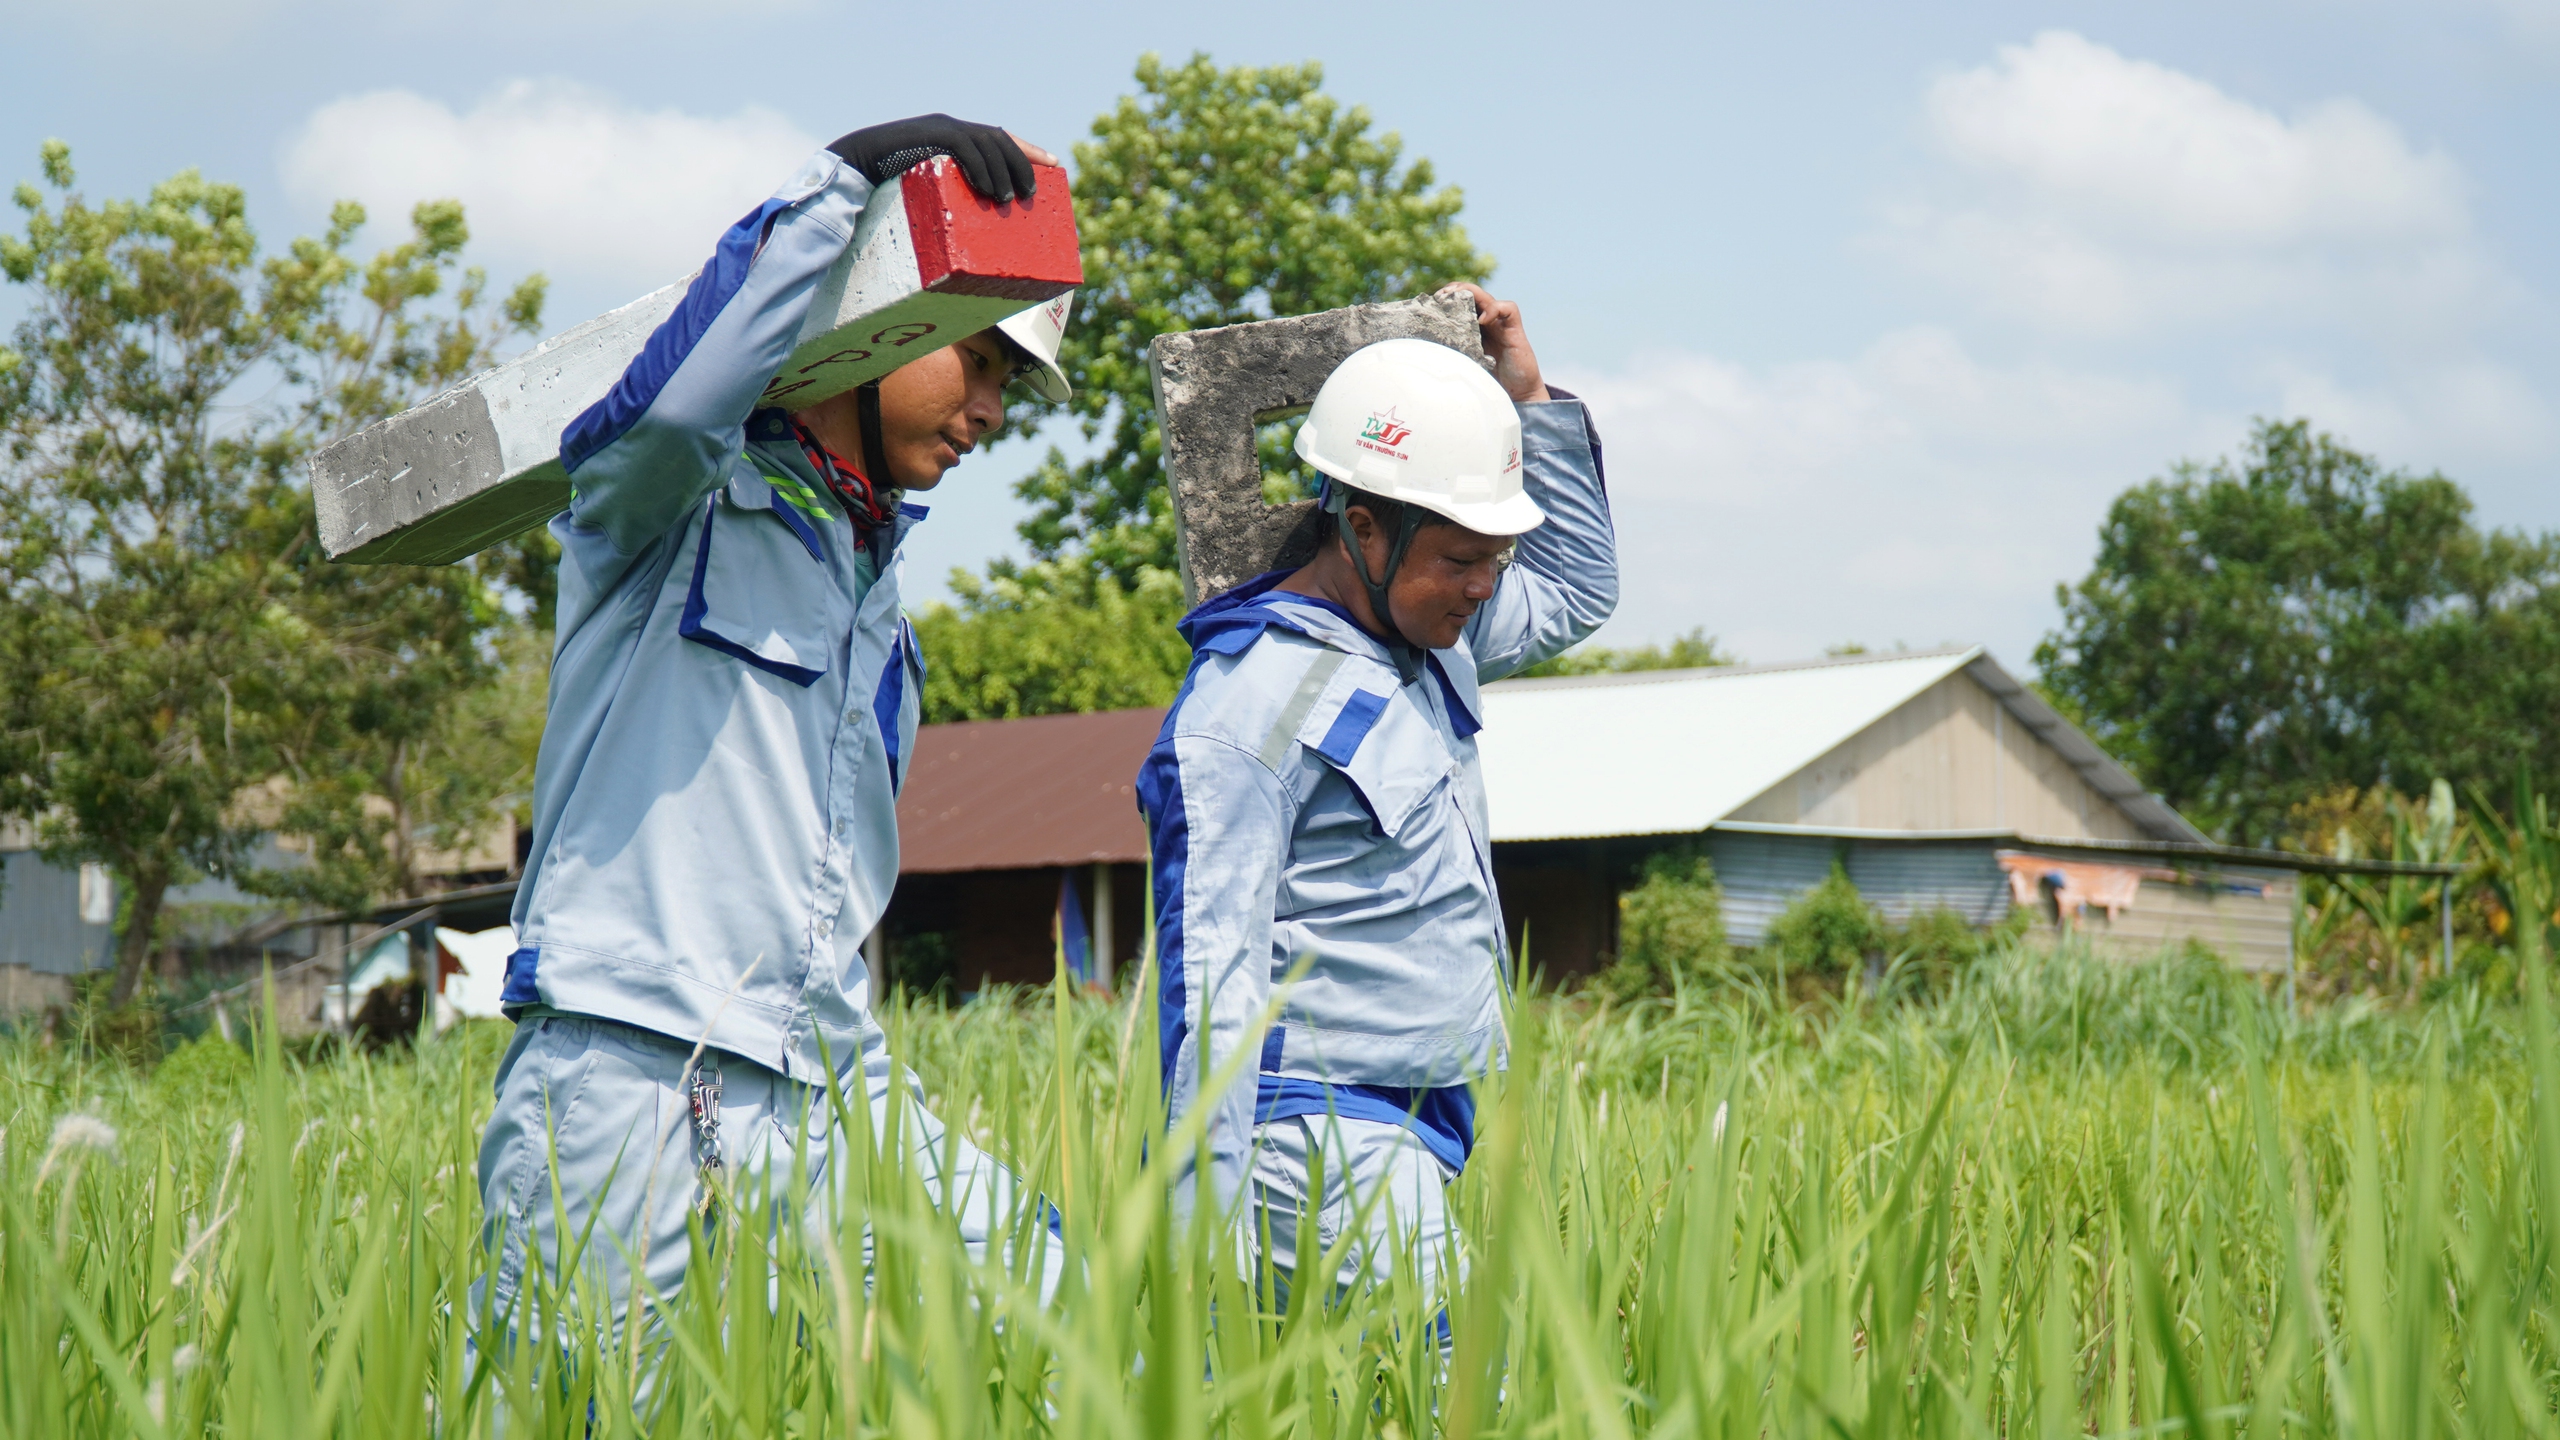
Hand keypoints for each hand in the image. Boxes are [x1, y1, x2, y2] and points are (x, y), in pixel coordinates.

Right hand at [827, 115, 1056, 203]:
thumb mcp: (926, 190)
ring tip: (1009, 199)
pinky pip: (965, 147)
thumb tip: (970, 232)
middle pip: (999, 138)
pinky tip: (988, 188)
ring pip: (987, 141)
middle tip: (1032, 193)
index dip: (1027, 149)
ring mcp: (940, 127)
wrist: (852, 165)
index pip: (999, 137)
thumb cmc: (885, 186)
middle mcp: (950, 126)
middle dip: (1021, 163)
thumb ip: (949, 196)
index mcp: (953, 136)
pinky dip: (980, 168)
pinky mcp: (930, 134)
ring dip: (1004, 170)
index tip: (1053, 164)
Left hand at [1438, 282, 1548, 401]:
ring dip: (1472, 292)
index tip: (1431, 302)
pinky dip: (1495, 309)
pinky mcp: (1515, 330)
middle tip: (1440, 295)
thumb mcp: (1463, 364)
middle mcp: (1487, 322)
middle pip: (1471, 294)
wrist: (1517, 394)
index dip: (1447, 298)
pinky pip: (1508, 308)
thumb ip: (1450, 354)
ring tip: (1456, 297)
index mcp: (1472, 328)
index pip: (1459, 303)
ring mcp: (1501, 324)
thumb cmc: (1489, 381)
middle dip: (1455, 290)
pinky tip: (1482, 320)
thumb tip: (1422, 355)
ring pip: (1487, 297)